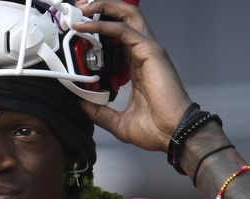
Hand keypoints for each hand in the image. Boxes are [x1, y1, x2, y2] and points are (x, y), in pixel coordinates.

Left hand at [74, 0, 191, 151]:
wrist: (172, 135)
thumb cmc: (155, 129)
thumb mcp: (117, 121)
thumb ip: (98, 111)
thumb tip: (80, 104)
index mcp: (136, 67)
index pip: (118, 39)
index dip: (100, 31)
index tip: (78, 31)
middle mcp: (142, 54)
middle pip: (124, 20)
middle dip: (102, 9)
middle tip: (78, 10)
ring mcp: (148, 51)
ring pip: (127, 16)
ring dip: (104, 8)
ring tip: (82, 9)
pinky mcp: (149, 51)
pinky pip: (124, 30)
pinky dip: (104, 25)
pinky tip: (87, 26)